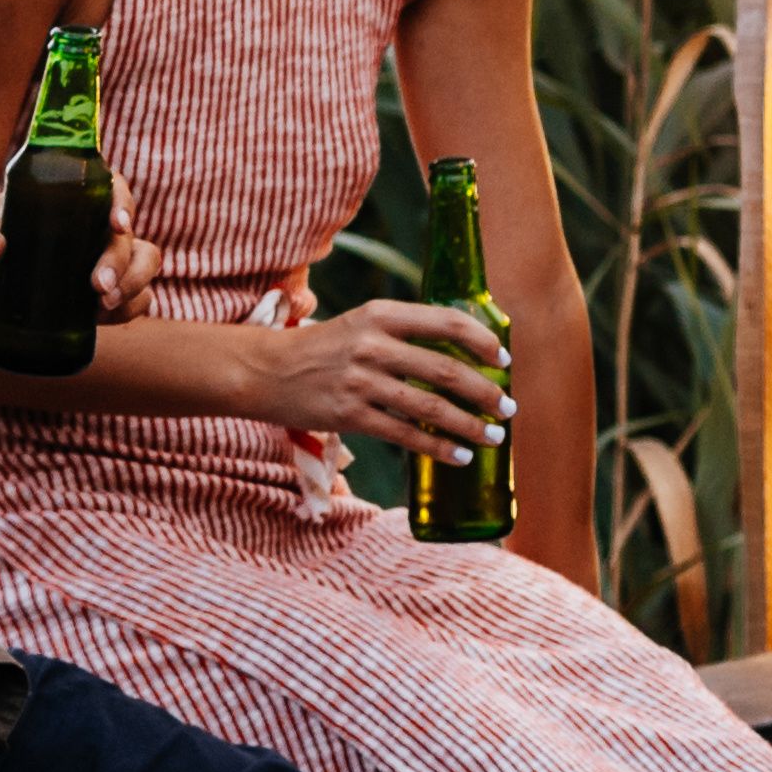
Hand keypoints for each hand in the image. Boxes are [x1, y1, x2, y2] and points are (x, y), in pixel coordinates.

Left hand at [0, 199, 168, 338]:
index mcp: (60, 200)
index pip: (109, 188)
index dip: (123, 201)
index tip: (116, 224)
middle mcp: (85, 229)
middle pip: (129, 234)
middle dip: (122, 259)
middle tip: (96, 286)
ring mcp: (92, 265)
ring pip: (143, 263)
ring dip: (135, 282)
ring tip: (102, 304)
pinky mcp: (92, 301)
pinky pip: (134, 300)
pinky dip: (131, 307)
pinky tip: (105, 317)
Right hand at [251, 295, 511, 458]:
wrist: (264, 370)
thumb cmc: (325, 348)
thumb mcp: (364, 323)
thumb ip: (406, 332)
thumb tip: (465, 352)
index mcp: (382, 315)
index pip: (448, 323)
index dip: (484, 342)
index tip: (504, 360)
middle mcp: (373, 345)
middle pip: (446, 370)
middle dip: (485, 392)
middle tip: (508, 409)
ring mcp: (360, 382)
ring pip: (430, 407)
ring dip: (469, 425)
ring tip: (493, 437)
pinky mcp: (349, 415)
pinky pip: (405, 434)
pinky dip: (437, 447)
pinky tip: (459, 455)